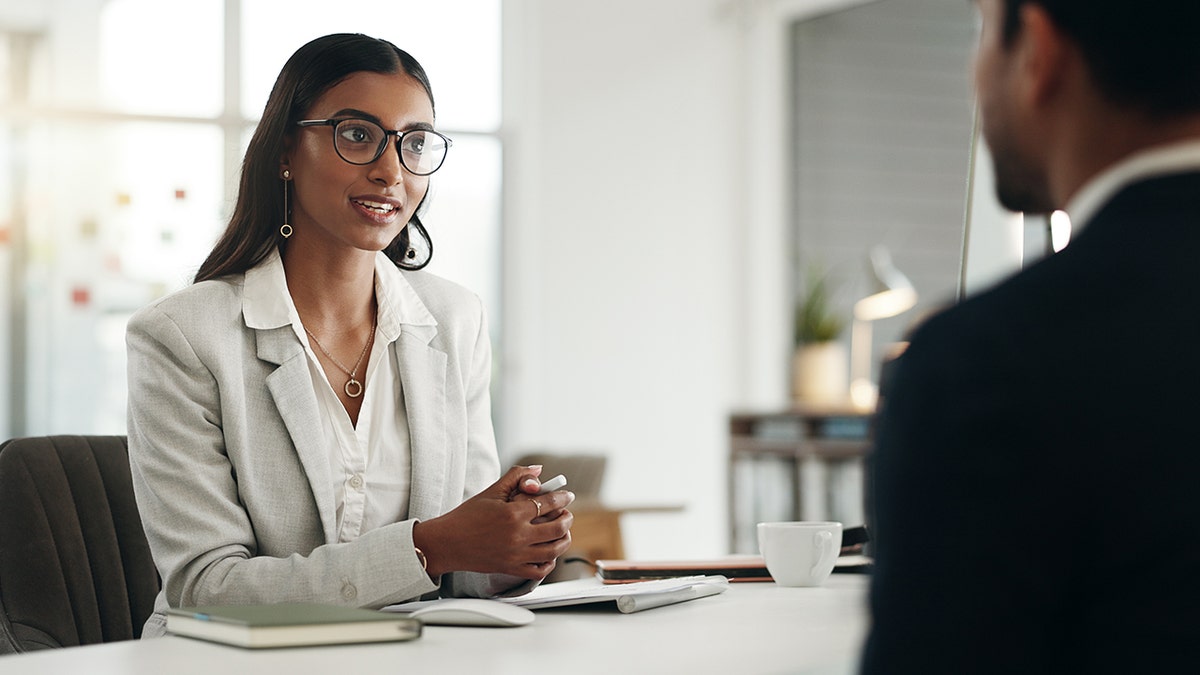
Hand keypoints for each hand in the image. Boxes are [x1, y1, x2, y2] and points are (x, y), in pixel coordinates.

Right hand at [413, 465, 574, 579]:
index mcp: (513, 513)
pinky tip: (549, 552)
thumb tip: (538, 469)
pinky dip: (550, 562)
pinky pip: (540, 570)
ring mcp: (516, 555)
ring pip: (554, 550)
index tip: (567, 496)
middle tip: (567, 514)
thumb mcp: (492, 492)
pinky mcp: (512, 569)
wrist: (448, 543)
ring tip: (563, 532)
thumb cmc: (467, 516)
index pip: (549, 503)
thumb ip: (516, 477)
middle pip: (558, 527)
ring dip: (564, 539)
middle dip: (567, 518)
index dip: (563, 498)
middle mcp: (518, 535)